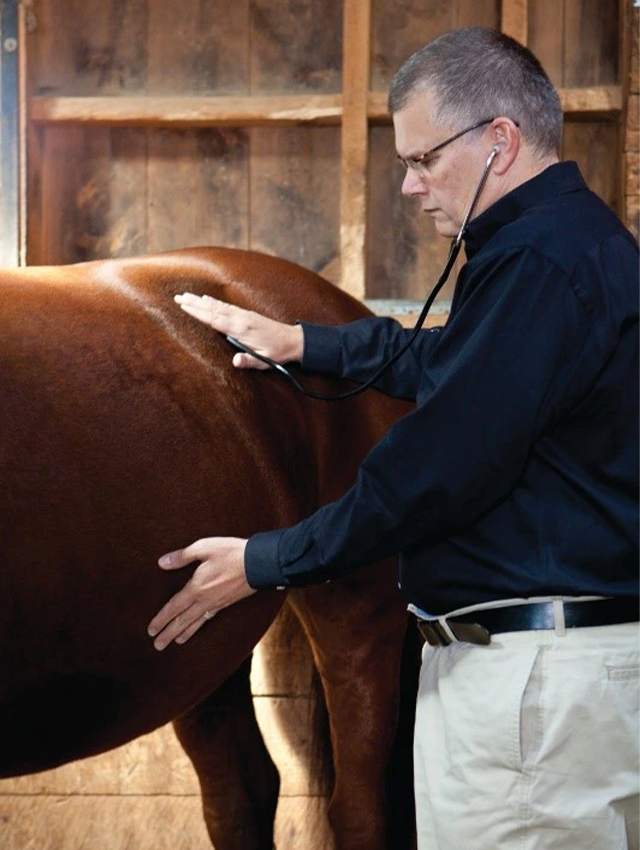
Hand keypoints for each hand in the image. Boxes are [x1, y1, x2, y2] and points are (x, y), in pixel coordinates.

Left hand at [147, 537, 253, 649]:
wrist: (258, 563)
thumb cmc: (230, 553)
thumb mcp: (204, 547)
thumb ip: (182, 556)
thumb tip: (162, 563)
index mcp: (196, 588)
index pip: (174, 608)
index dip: (161, 619)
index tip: (151, 631)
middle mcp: (204, 600)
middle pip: (182, 621)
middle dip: (168, 633)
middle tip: (157, 646)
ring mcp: (216, 603)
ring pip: (196, 622)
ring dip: (183, 633)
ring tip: (175, 642)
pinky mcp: (226, 603)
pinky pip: (209, 618)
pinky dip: (200, 625)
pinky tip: (198, 626)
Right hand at [175, 293, 303, 369]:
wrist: (294, 340)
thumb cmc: (278, 352)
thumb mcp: (265, 361)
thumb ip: (249, 360)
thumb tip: (235, 362)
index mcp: (242, 330)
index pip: (215, 320)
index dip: (199, 312)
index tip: (184, 306)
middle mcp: (241, 319)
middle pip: (213, 309)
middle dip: (194, 303)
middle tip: (177, 297)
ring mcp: (244, 315)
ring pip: (218, 306)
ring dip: (201, 300)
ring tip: (186, 295)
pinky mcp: (247, 315)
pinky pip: (226, 306)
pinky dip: (214, 302)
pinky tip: (207, 300)